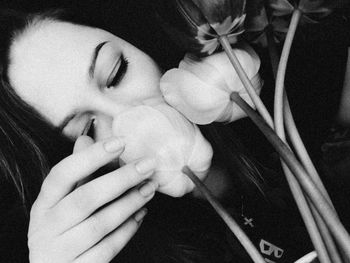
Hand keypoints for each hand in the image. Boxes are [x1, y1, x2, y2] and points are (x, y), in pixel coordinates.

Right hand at [28, 136, 156, 262]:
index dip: (91, 157)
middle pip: (85, 199)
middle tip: (148, 164)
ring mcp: (59, 252)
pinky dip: (128, 229)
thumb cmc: (63, 229)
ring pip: (100, 224)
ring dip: (130, 203)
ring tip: (150, 187)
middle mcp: (46, 228)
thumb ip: (76, 172)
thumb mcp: (62, 201)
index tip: (121, 142)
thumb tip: (86, 138)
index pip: (63, 174)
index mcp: (43, 204)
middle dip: (121, 179)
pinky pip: (107, 248)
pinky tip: (141, 214)